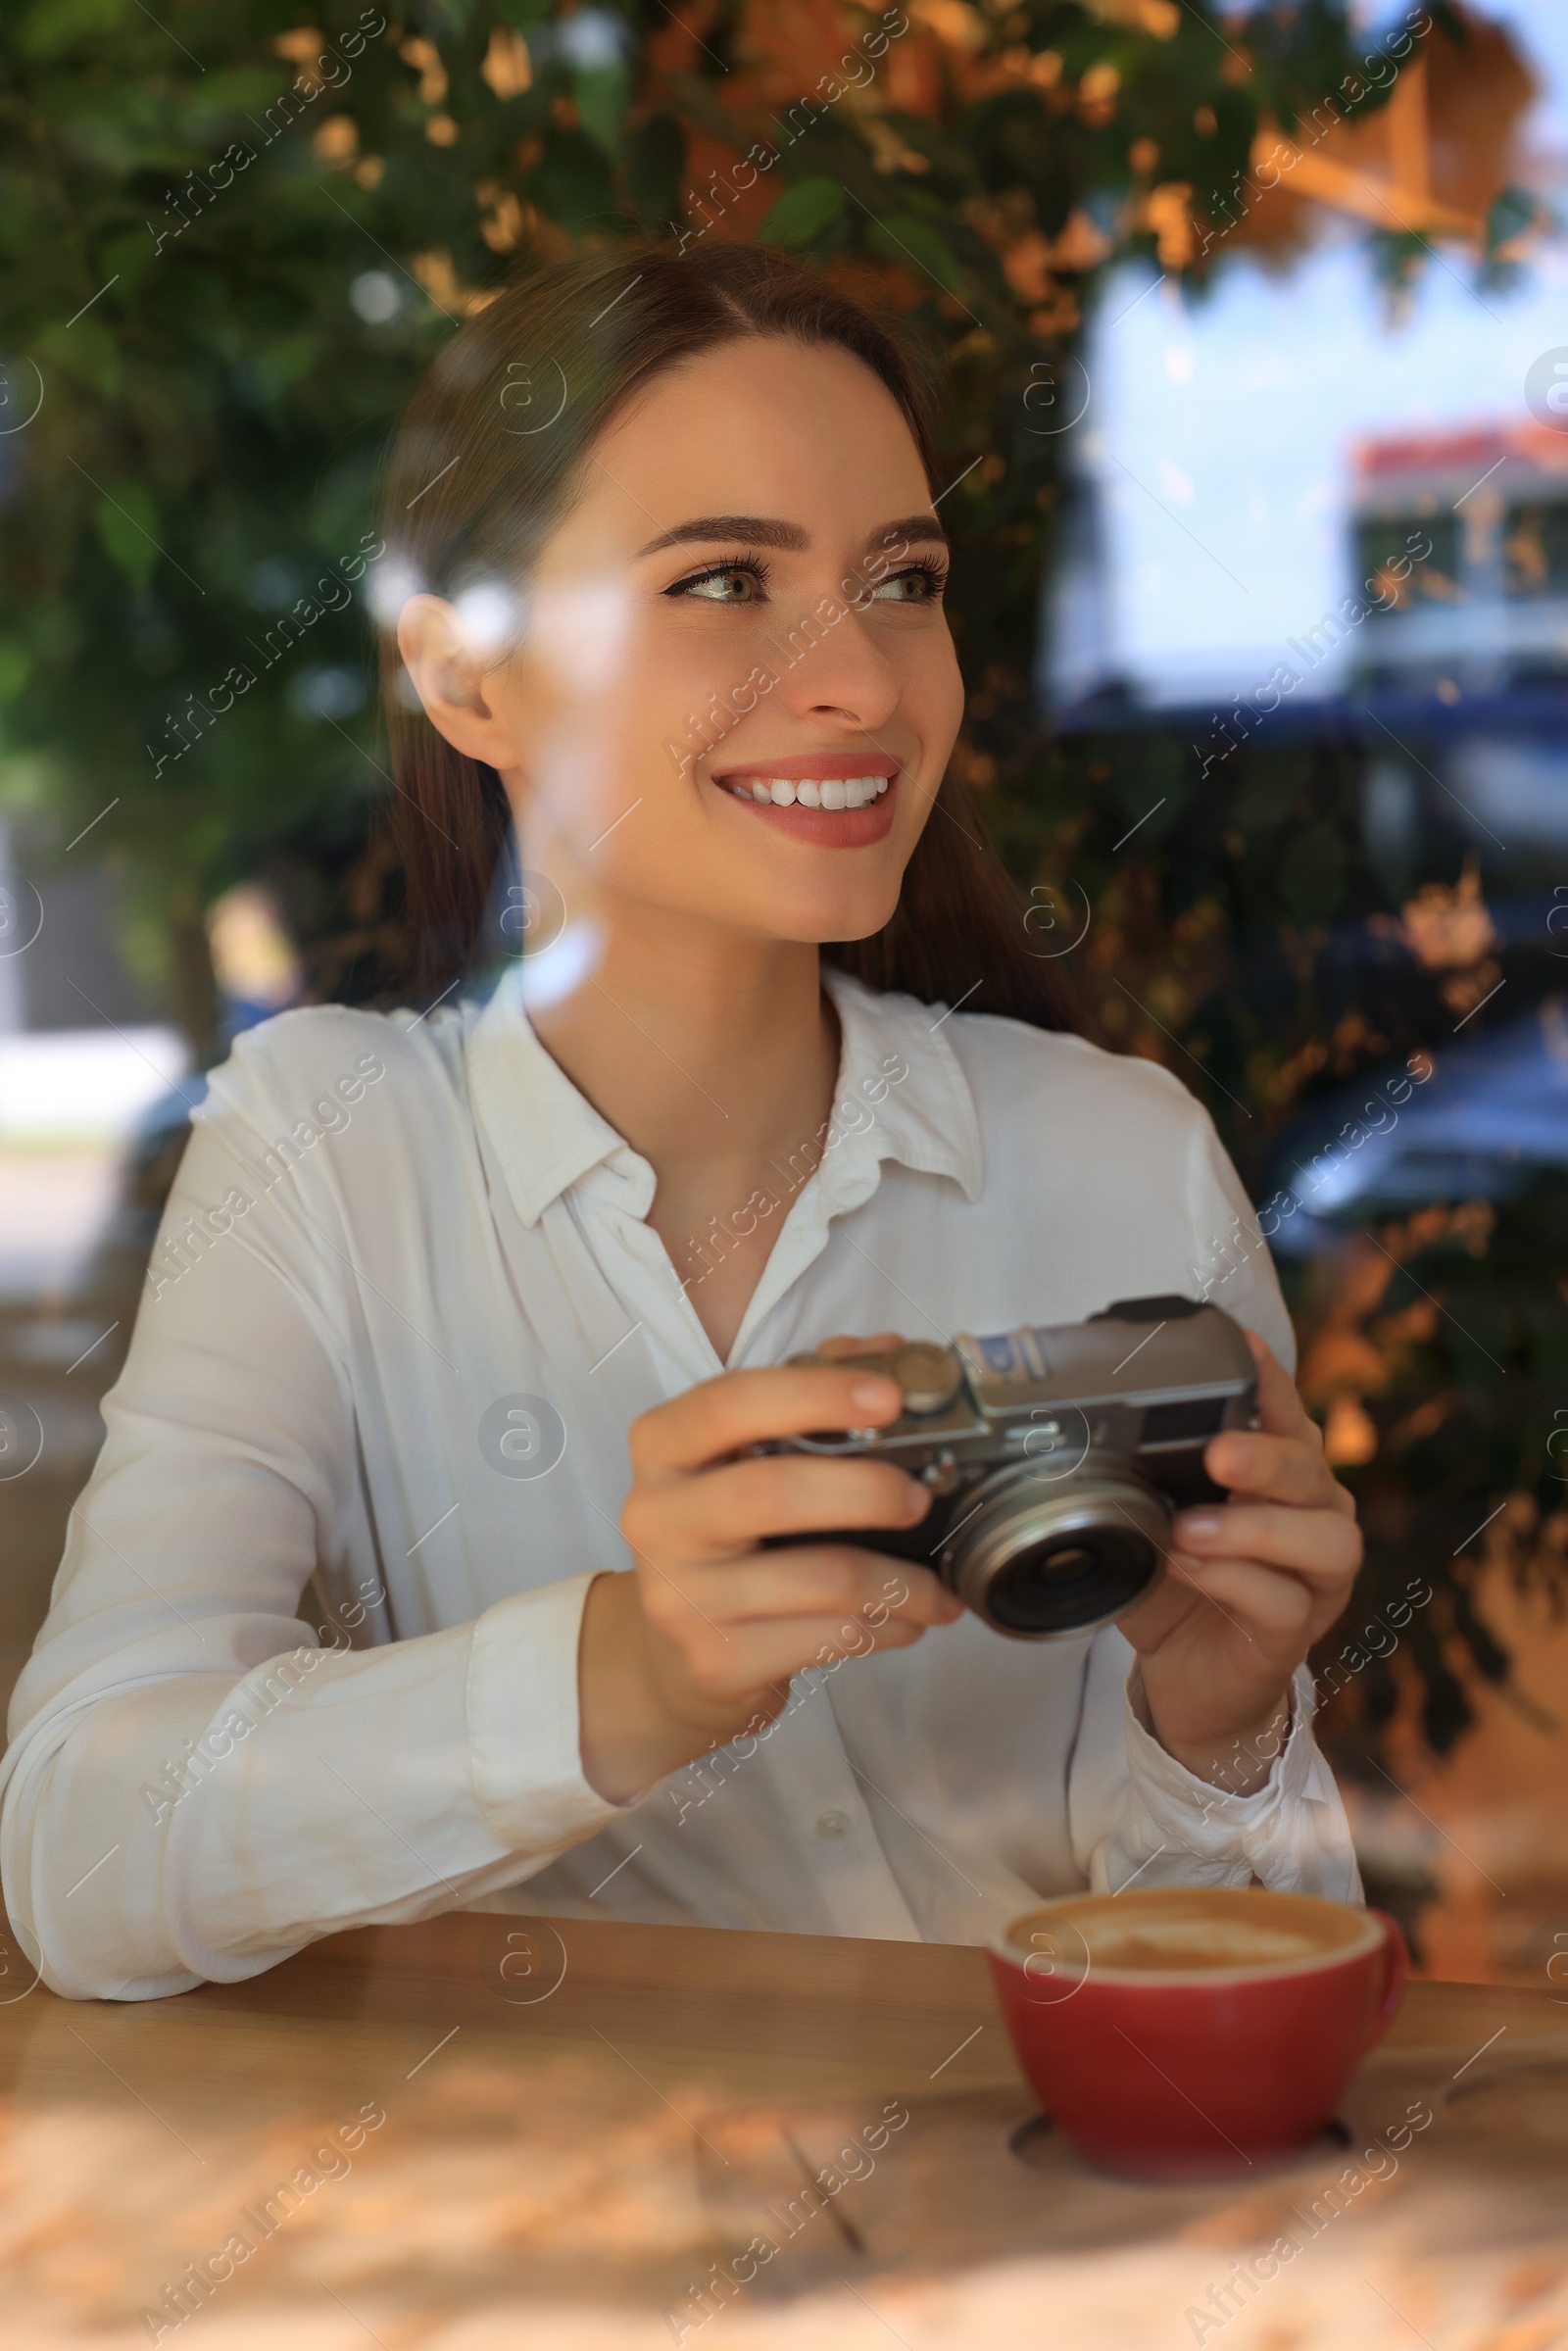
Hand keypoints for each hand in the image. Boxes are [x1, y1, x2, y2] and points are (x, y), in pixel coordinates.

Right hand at [579, 1348, 960, 1802]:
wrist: (668, 1652)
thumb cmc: (726, 1536)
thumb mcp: (744, 1456)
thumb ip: (809, 1393)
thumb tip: (894, 1352)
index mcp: (664, 1445)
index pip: (731, 1403)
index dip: (815, 1395)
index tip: (890, 1397)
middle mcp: (657, 1517)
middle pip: (771, 1492)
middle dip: (865, 1491)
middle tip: (921, 1498)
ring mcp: (679, 1596)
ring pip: (816, 1579)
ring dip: (900, 1582)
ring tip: (939, 1587)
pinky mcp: (713, 1660)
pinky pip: (823, 1639)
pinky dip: (883, 1629)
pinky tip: (906, 1621)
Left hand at [1114, 1332, 1361, 1792]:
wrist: (1184, 1676)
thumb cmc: (1173, 1585)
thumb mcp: (1148, 1517)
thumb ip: (1137, 1475)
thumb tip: (1077, 1425)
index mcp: (1279, 1474)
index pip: (1287, 1414)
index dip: (1274, 1380)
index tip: (1247, 1346)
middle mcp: (1313, 1515)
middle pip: (1312, 1468)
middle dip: (1266, 1455)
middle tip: (1217, 1452)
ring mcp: (1315, 1577)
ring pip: (1323, 1537)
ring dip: (1255, 1527)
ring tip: (1189, 1529)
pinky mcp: (1298, 1630)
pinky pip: (1286, 1601)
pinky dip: (1236, 1581)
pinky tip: (1193, 1570)